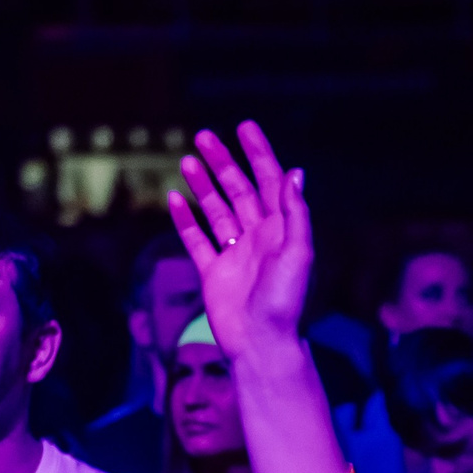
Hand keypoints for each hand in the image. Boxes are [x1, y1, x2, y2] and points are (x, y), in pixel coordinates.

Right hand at [170, 123, 312, 363]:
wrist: (261, 345)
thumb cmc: (285, 302)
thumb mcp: (298, 253)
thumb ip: (295, 214)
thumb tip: (294, 173)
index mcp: (281, 230)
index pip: (270, 182)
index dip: (259, 154)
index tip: (244, 128)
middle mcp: (258, 238)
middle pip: (239, 191)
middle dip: (223, 163)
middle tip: (204, 137)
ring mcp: (234, 255)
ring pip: (217, 211)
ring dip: (203, 186)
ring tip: (187, 161)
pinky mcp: (214, 274)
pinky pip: (197, 240)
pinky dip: (185, 220)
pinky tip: (174, 198)